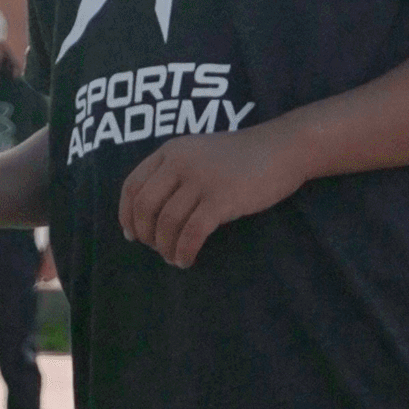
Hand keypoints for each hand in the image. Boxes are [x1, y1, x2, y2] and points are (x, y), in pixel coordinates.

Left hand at [117, 117, 310, 269]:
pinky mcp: (222, 198)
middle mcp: (180, 162)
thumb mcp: (199, 153)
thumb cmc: (242, 157)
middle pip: (144, 207)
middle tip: (156, 249)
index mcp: (171, 150)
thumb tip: (150, 214)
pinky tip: (186, 260)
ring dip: (165, 247)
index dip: (126, 215)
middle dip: (146, 235)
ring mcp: (201, 179)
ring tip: (173, 259)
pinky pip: (192, 233)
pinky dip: (184, 251)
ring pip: (167, 222)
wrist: (282, 148)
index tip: (132, 235)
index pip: (132, 185)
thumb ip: (174, 173)